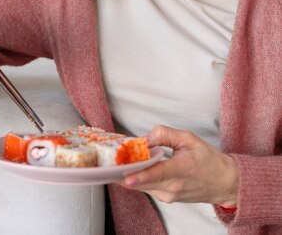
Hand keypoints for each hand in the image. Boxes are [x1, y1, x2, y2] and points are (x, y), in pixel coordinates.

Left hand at [121, 124, 238, 205]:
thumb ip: (166, 134)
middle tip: (109, 158)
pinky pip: (147, 188)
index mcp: (181, 170)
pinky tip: (132, 166)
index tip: (125, 177)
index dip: (140, 176)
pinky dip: (137, 178)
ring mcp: (169, 195)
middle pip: (142, 182)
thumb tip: (146, 138)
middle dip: (124, 170)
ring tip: (116, 160)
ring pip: (142, 186)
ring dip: (129, 174)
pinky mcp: (166, 198)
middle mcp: (173, 187)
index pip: (157, 174)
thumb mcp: (189, 139)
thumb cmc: (208, 159)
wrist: (223, 183)